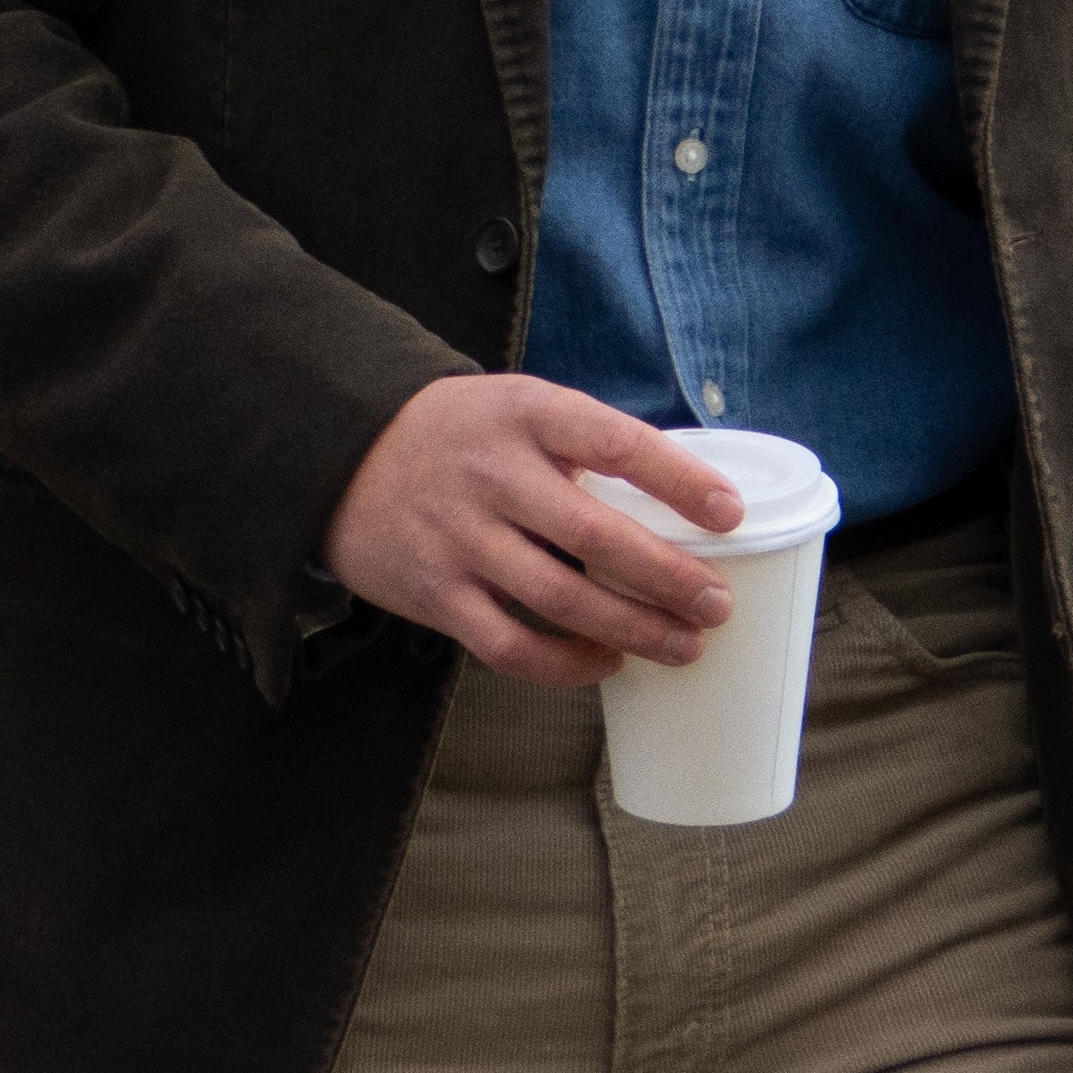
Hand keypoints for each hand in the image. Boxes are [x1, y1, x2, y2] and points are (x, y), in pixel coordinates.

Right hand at [319, 378, 749, 682]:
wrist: (342, 454)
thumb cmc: (458, 436)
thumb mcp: (518, 408)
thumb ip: (583, 445)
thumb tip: (683, 504)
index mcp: (525, 415)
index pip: (616, 443)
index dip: (680, 481)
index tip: (730, 515)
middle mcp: (492, 474)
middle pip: (597, 535)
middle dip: (669, 577)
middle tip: (717, 605)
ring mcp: (459, 537)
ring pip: (561, 598)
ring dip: (633, 629)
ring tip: (683, 646)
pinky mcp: (435, 593)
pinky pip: (509, 644)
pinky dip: (566, 664)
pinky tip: (605, 662)